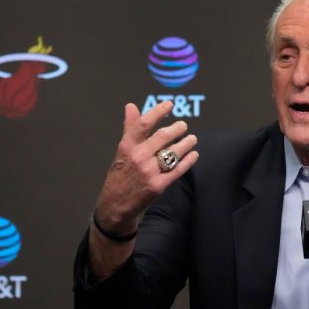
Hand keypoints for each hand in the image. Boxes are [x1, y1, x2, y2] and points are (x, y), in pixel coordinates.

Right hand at [94, 101, 198, 234]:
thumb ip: (130, 128)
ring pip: (174, 152)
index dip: (158, 111)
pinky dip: (189, 160)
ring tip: (192, 139)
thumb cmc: (121, 173)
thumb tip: (131, 106)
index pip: (143, 123)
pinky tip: (193, 154)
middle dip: (178, 128)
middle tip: (184, 126)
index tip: (169, 104)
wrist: (115, 204)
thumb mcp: (122, 150)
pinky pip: (178, 169)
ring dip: (187, 143)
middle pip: (163, 136)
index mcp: (127, 146)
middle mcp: (138, 157)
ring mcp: (148, 172)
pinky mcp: (158, 186)